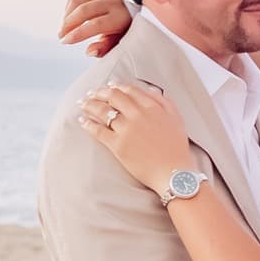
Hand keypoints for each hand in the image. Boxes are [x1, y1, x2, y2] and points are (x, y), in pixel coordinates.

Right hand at [59, 0, 132, 58]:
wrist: (129, 13)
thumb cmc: (120, 32)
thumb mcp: (116, 44)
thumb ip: (104, 48)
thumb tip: (90, 51)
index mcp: (120, 16)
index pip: (95, 24)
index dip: (78, 33)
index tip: (65, 41)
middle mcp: (113, 0)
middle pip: (83, 10)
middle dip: (68, 25)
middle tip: (61, 36)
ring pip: (76, 1)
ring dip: (66, 17)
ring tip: (64, 29)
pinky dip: (68, 8)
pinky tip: (69, 18)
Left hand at [78, 82, 194, 200]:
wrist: (173, 173)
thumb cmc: (176, 149)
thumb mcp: (176, 119)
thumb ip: (163, 101)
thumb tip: (149, 89)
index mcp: (151, 107)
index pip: (129, 90)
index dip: (116, 87)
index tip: (108, 87)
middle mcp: (137, 115)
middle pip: (112, 97)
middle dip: (99, 93)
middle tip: (91, 93)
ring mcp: (126, 130)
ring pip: (103, 111)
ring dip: (90, 105)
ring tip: (83, 104)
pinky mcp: (118, 145)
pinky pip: (99, 131)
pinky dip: (88, 124)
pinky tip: (83, 121)